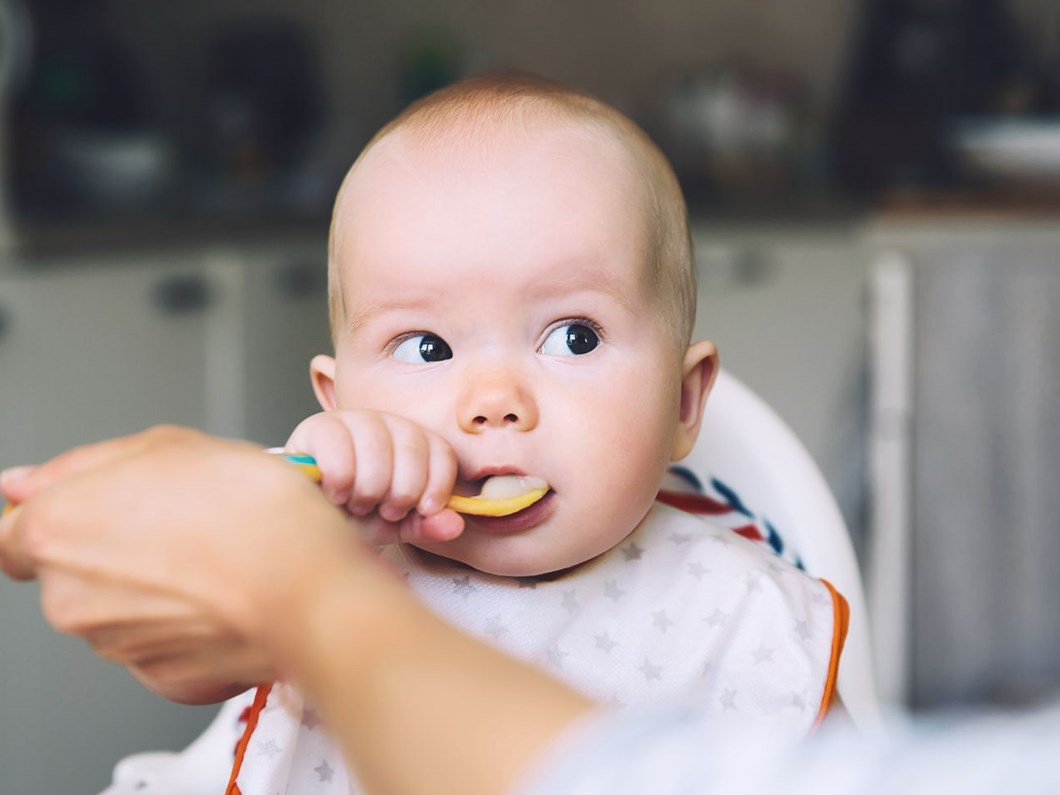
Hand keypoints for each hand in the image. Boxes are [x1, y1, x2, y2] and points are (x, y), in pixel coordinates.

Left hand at [0, 426, 365, 703]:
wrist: (307, 584)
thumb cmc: (249, 511)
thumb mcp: (169, 444)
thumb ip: (84, 464)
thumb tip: (26, 483)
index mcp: (57, 531)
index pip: (12, 534)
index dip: (58, 517)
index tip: (94, 511)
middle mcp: (70, 598)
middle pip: (74, 572)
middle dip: (119, 549)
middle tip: (182, 520)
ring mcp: (116, 645)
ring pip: (122, 610)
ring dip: (158, 586)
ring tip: (218, 555)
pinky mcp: (163, 678)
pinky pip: (164, 645)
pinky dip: (189, 624)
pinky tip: (227, 594)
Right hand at [286, 410, 463, 544]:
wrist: (309, 519)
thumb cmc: (355, 517)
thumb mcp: (396, 525)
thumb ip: (426, 524)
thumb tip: (454, 524)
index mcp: (413, 441)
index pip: (441, 450)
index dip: (437, 485)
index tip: (422, 510)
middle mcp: (386, 422)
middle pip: (412, 449)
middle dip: (400, 492)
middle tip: (382, 509)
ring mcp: (352, 419)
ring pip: (377, 447)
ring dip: (369, 488)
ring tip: (357, 503)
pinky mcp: (317, 427)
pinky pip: (338, 447)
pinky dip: (341, 480)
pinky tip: (335, 494)